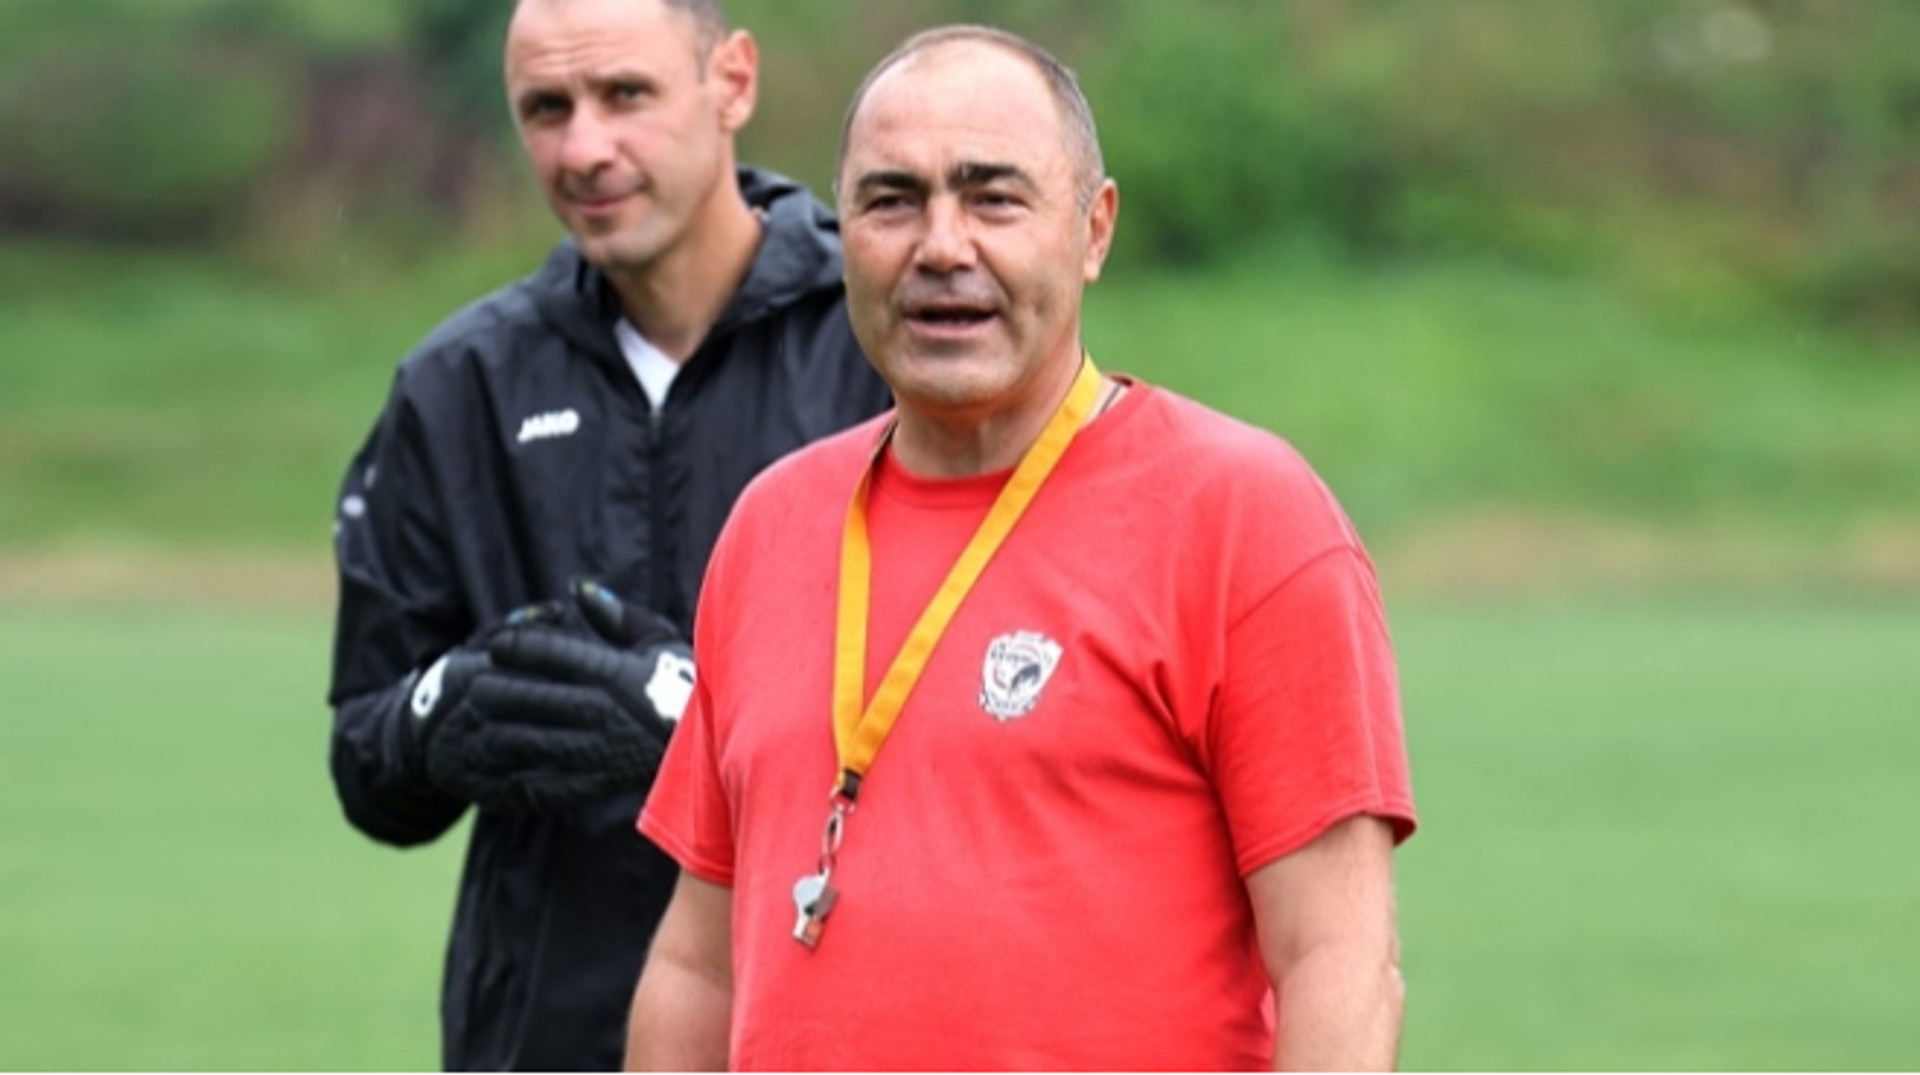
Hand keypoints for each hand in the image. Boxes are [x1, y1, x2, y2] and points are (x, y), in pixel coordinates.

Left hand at [415, 580, 694, 812]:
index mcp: (615, 673)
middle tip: (473, 686)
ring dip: (497, 732)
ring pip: (528, 741)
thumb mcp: (659, 641)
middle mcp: (601, 713)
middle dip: (495, 689)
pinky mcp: (594, 785)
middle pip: (531, 697)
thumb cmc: (684, 685)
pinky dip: (515, 775)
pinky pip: (544, 782)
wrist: (714, 747)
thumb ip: (616, 615)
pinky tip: (499, 766)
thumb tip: (576, 587)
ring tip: (479, 724)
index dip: (517, 646)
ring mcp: (596, 752)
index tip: (496, 644)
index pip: (552, 654)